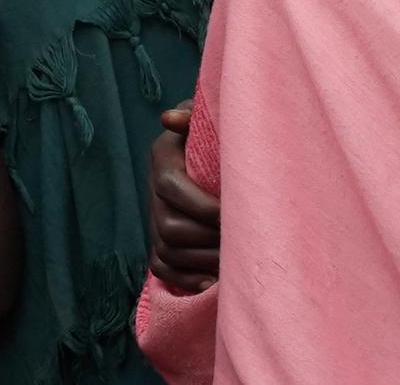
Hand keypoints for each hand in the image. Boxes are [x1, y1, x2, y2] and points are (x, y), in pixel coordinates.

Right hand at [147, 104, 219, 294]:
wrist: (216, 155)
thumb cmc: (218, 135)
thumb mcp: (208, 118)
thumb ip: (194, 116)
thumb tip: (170, 119)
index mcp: (163, 158)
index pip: (170, 186)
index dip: (203, 205)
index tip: (238, 213)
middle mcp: (154, 192)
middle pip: (169, 227)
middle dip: (209, 239)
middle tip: (245, 242)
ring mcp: (155, 220)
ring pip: (168, 250)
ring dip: (204, 261)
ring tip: (238, 262)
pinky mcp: (161, 242)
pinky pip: (162, 268)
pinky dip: (186, 279)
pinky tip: (215, 284)